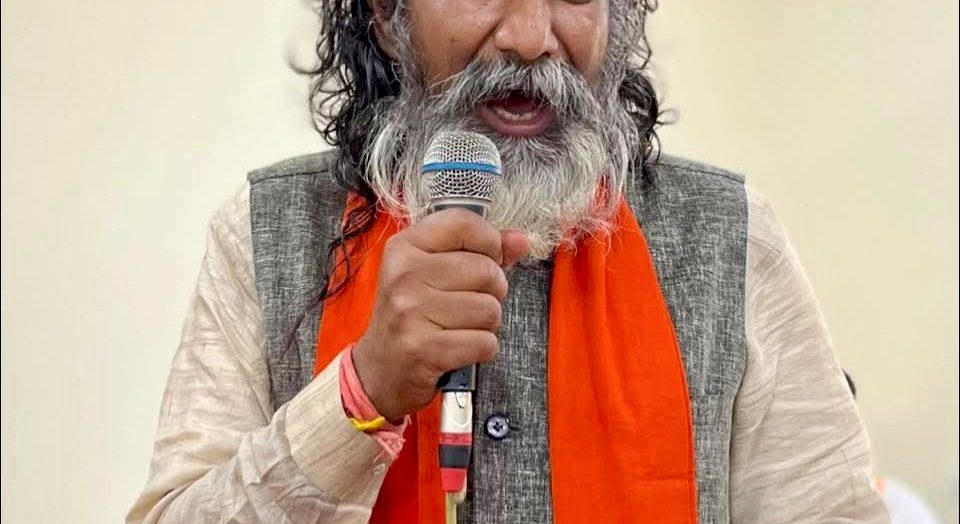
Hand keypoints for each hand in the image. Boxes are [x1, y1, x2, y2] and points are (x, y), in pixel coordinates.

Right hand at [351, 209, 528, 420]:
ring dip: (487, 323)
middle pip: (485, 270)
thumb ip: (479, 252)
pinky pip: (485, 342)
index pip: (462, 222)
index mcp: (404, 248)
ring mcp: (410, 312)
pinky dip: (482, 349)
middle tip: (470, 302)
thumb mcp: (432, 273)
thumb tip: (520, 241)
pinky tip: (460, 347)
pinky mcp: (423, 349)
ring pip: (489, 308)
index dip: (489, 240)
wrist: (380, 369)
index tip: (488, 257)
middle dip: (492, 291)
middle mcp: (404, 275)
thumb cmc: (411, 317)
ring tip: (462, 326)